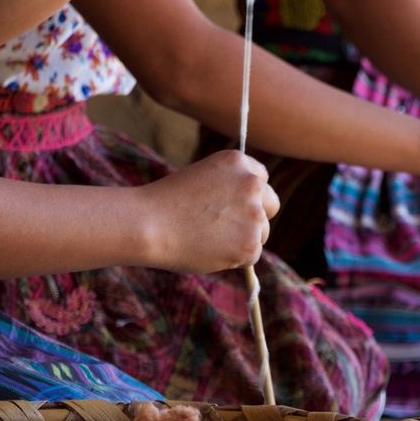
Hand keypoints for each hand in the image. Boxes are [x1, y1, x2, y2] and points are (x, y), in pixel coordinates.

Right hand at [137, 151, 280, 272]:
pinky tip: (209, 251)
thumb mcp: (203, 179)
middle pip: (271, 205)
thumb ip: (229, 189)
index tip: (234, 207)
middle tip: (230, 228)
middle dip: (256, 217)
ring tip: (209, 240)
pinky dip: (235, 258)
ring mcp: (253, 214)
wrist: (148, 224)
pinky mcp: (250, 243)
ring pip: (261, 233)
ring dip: (243, 239)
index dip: (248, 196)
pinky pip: (252, 255)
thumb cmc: (165, 203)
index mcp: (238, 162)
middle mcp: (251, 184)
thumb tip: (249, 212)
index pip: (261, 179)